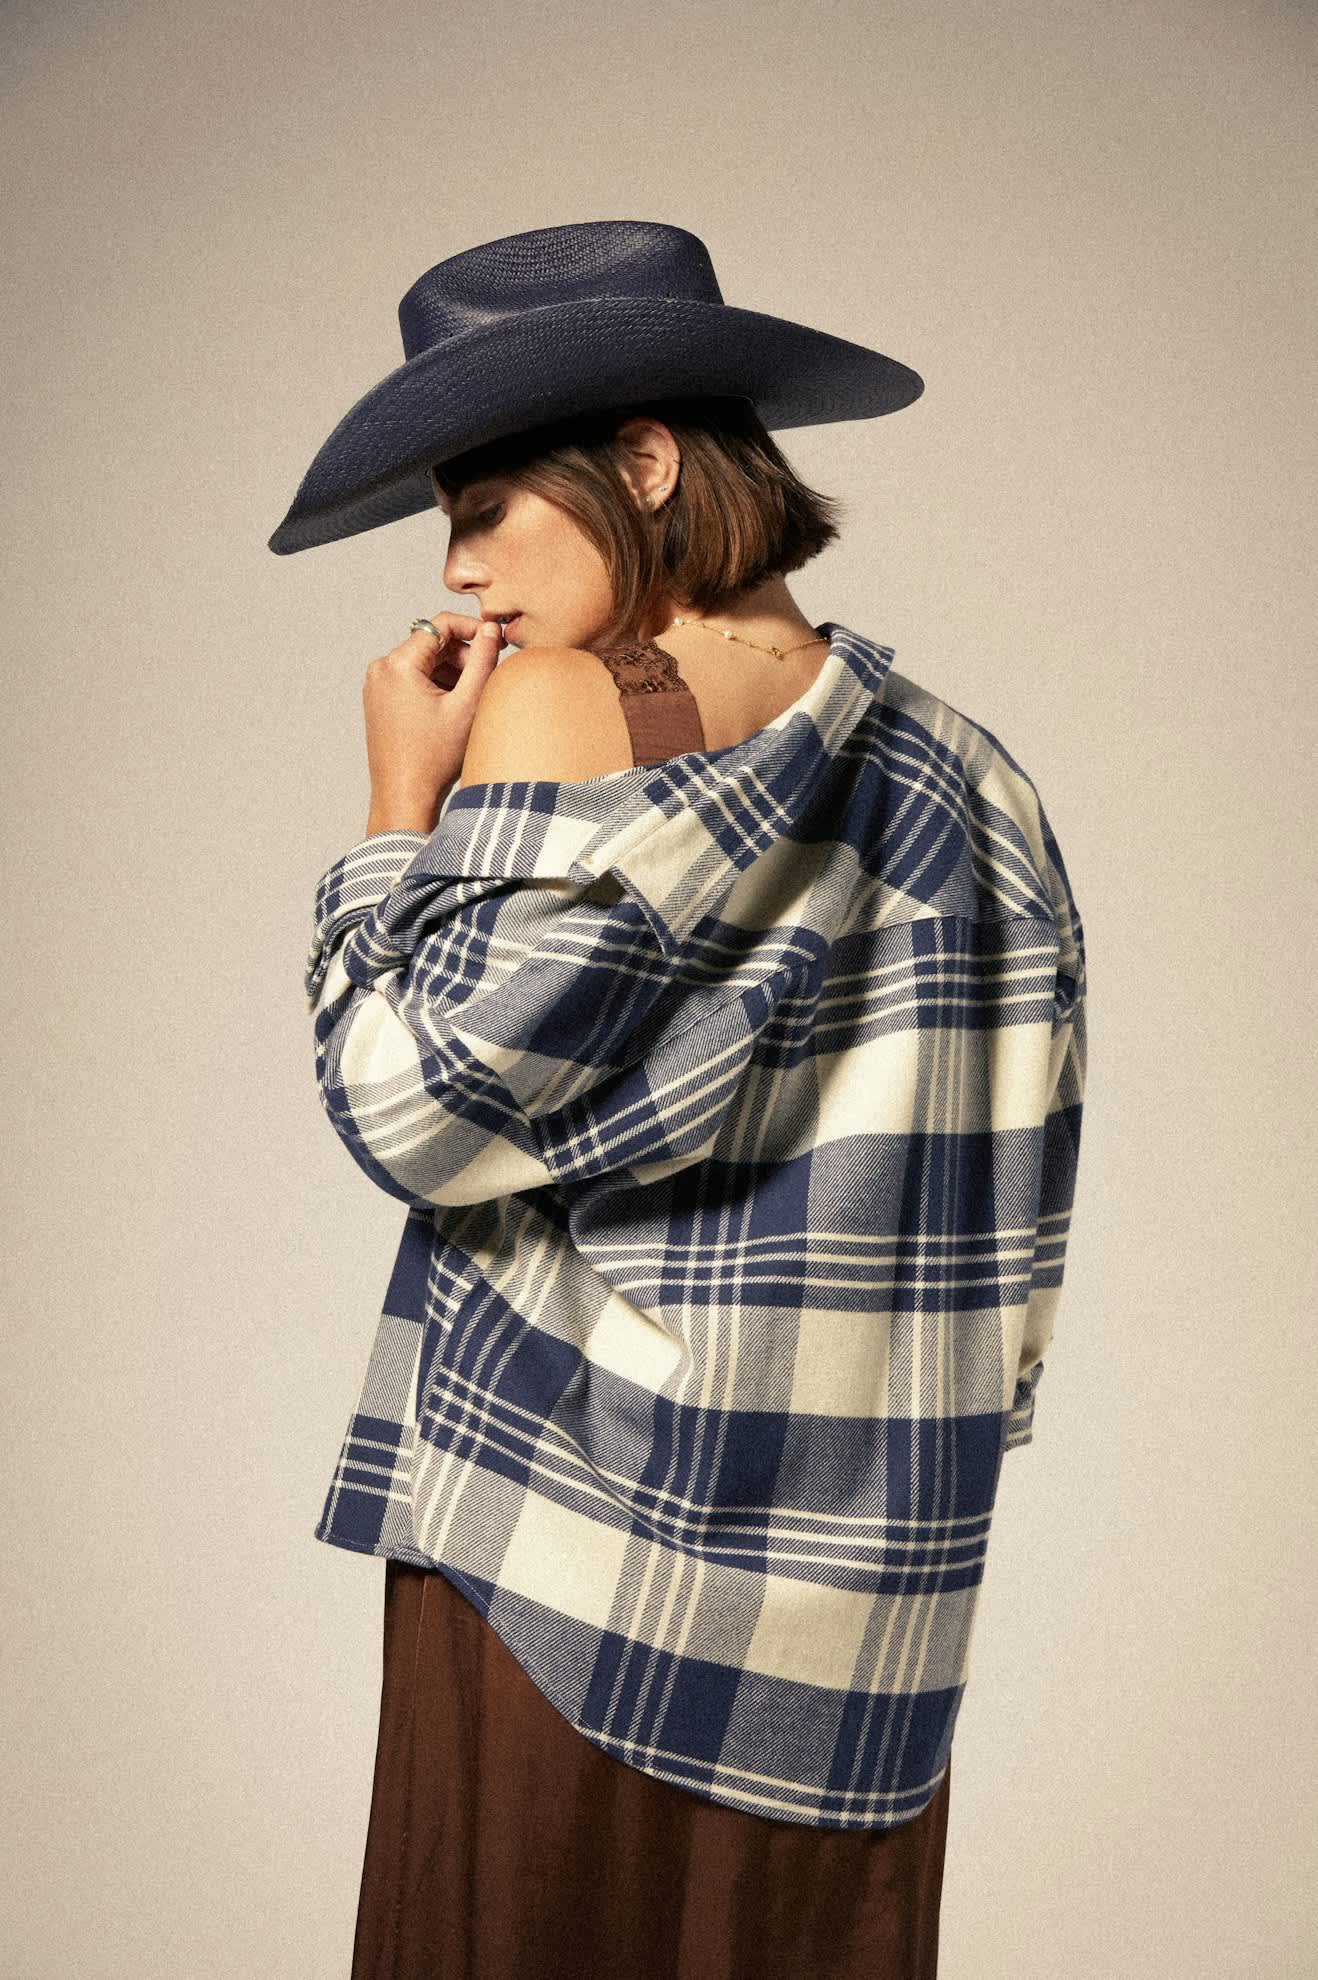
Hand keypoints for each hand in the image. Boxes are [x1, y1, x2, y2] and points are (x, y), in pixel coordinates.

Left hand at [362, 611, 505, 831]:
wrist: (404, 796)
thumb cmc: (434, 758)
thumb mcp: (468, 705)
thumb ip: (483, 661)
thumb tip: (492, 629)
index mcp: (397, 664)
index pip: (440, 624)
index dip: (473, 629)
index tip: (496, 642)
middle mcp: (380, 669)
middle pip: (432, 643)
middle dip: (463, 657)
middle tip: (486, 681)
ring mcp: (377, 685)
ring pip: (424, 662)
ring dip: (451, 673)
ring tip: (469, 701)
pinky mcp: (380, 700)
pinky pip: (413, 679)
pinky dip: (436, 686)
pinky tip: (452, 710)